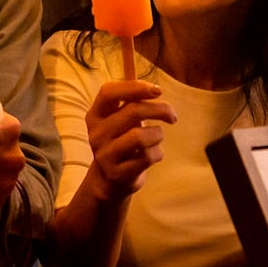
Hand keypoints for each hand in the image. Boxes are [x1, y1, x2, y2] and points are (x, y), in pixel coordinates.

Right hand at [84, 80, 176, 195]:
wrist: (109, 179)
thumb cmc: (121, 141)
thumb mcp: (119, 120)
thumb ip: (132, 104)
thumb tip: (155, 90)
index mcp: (95, 115)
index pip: (108, 92)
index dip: (134, 87)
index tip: (158, 90)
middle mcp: (96, 134)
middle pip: (133, 111)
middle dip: (160, 110)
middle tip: (172, 116)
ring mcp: (105, 155)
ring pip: (141, 136)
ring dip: (158, 134)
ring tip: (157, 137)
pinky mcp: (117, 173)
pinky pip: (147, 157)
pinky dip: (158, 153)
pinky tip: (153, 154)